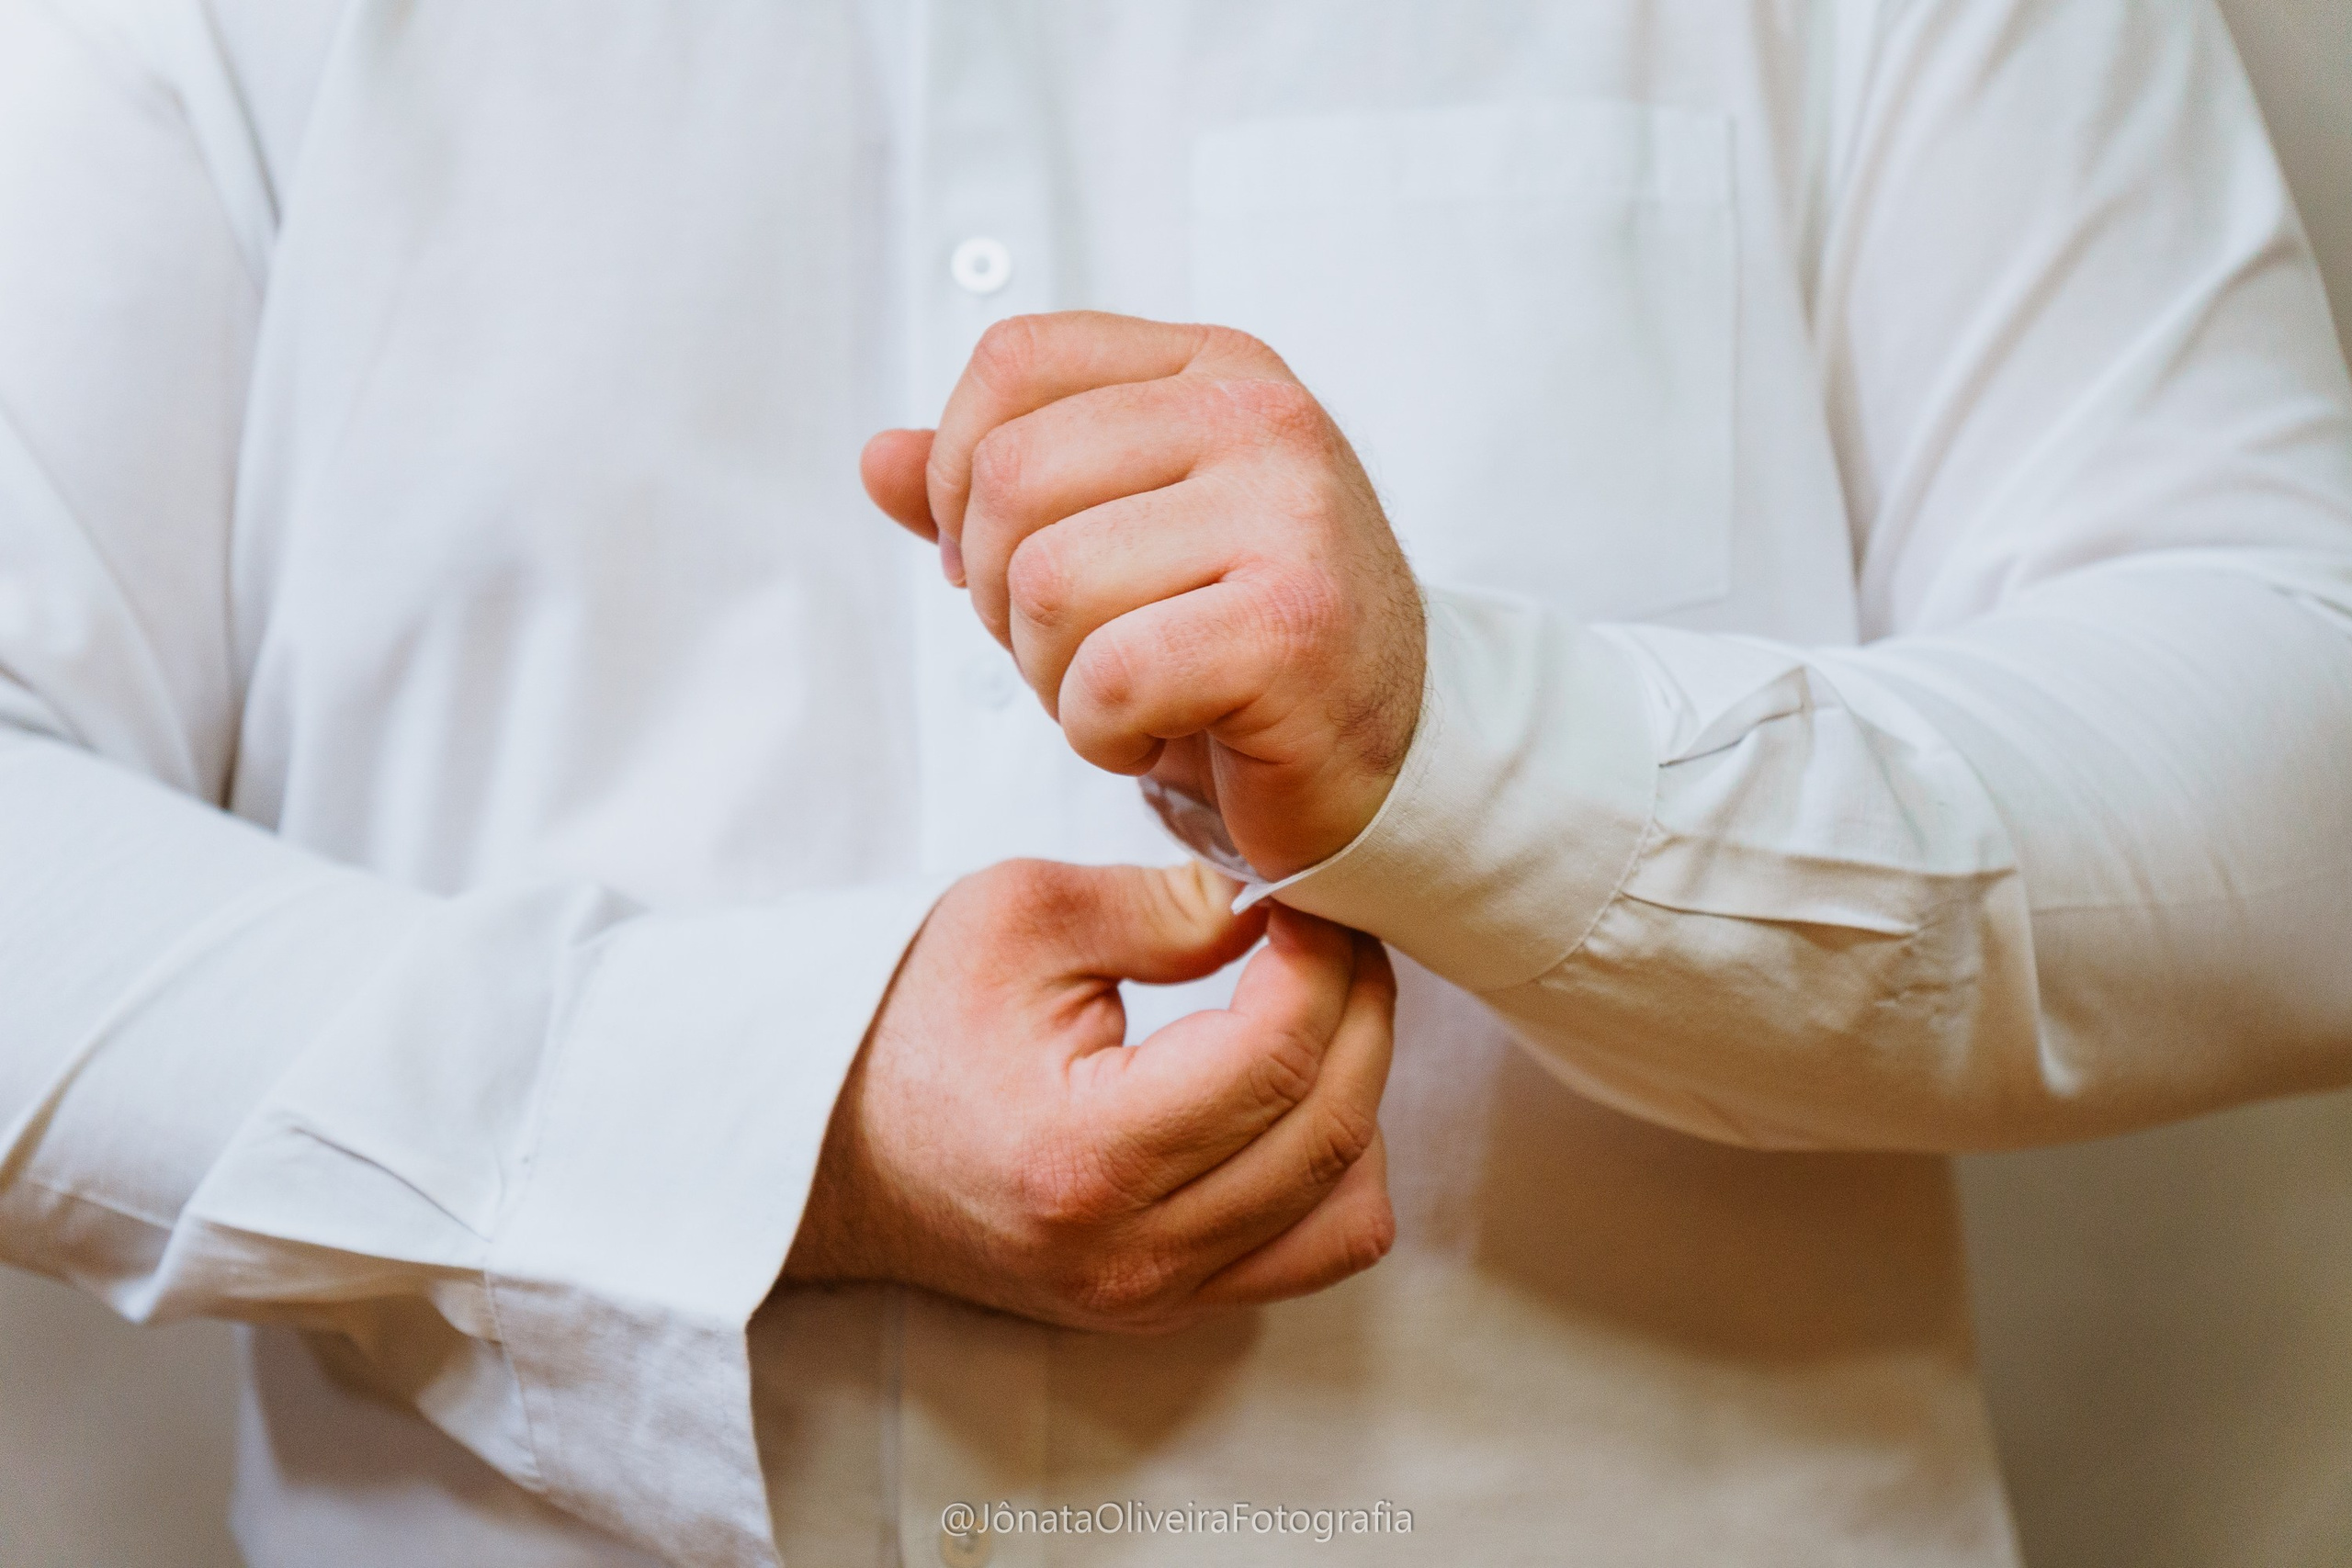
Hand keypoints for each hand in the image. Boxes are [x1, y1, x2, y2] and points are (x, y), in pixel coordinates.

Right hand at [782, 858, 1395, 1331]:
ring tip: (1317, 1009)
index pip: (1275, 1057)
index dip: (1323, 963)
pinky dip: (1336, 1168)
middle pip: (1329, 1127)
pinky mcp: (1168, 1306)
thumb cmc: (912, 1022)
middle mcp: (1130, 1253)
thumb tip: (1279, 910)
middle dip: (1361, 1009)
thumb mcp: (1021, 915)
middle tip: (1336, 934)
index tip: (1308, 898)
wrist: (830, 1147)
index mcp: (1085, 1156)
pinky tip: (1294, 1094)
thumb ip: (1166, 903)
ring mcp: (1154, 1296)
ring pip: (1348, 1207)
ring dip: (1361, 1093)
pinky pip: (1315, 1252)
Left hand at [862, 312, 1425, 878]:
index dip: (960, 472)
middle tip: (1078, 649)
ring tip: (1130, 691)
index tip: (1003, 558)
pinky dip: (1102, 734)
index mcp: (1212, 369)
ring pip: (1046, 583)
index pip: (1014, 359)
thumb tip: (878, 459)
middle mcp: (1261, 417)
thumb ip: (998, 492)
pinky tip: (1161, 732)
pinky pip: (1109, 677)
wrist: (1386, 757)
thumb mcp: (1114, 541)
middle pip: (1008, 479)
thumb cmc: (1239, 645)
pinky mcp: (1295, 624)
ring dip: (1053, 676)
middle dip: (1000, 597)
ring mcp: (1291, 513)